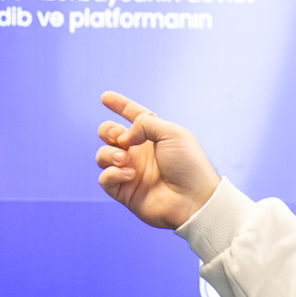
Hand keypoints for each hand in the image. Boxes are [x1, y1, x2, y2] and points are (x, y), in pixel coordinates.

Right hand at [94, 92, 222, 228]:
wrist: (192, 199)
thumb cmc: (189, 165)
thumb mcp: (172, 132)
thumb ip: (144, 124)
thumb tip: (123, 137)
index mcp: (153, 136)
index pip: (133, 116)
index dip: (119, 105)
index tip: (105, 97)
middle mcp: (140, 153)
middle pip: (110, 134)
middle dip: (107, 130)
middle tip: (120, 138)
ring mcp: (131, 171)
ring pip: (103, 155)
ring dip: (109, 153)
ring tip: (124, 159)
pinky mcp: (125, 191)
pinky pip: (105, 178)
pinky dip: (112, 173)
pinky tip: (129, 175)